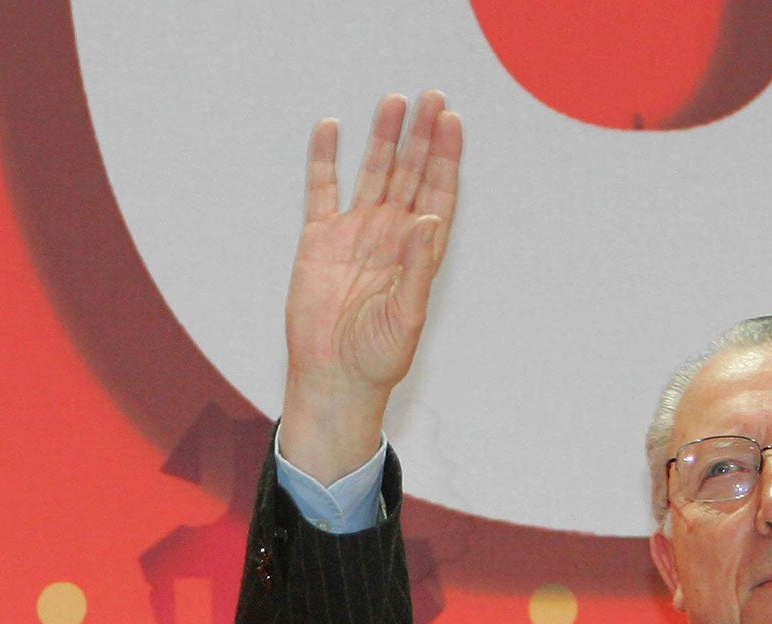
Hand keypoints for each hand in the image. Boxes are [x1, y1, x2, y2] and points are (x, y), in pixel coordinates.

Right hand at [279, 90, 462, 483]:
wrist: (332, 378)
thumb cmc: (377, 357)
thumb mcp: (406, 315)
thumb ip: (418, 266)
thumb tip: (426, 219)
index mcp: (419, 252)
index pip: (438, 192)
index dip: (446, 157)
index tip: (451, 122)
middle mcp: (391, 235)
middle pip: (410, 173)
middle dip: (421, 136)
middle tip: (431, 97)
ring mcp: (355, 233)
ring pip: (373, 173)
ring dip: (383, 138)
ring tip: (392, 101)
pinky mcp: (319, 239)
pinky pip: (322, 191)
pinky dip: (325, 160)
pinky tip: (330, 129)